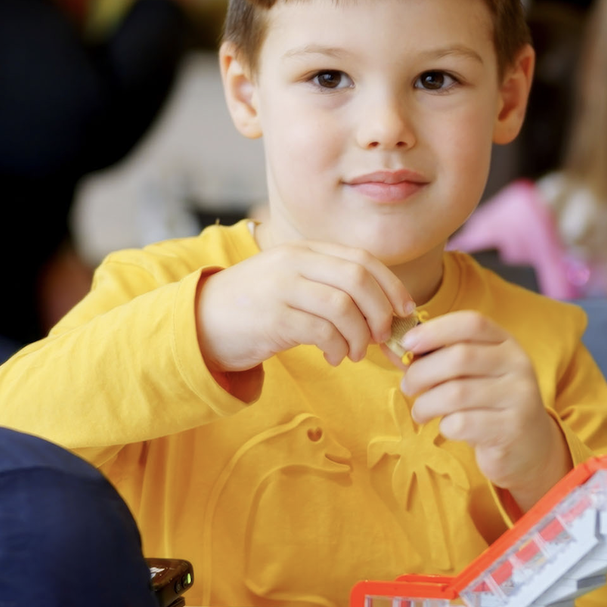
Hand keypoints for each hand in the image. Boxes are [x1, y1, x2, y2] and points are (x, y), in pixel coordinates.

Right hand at [196, 242, 414, 374]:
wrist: (200, 323)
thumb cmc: (258, 308)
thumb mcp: (295, 284)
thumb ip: (333, 290)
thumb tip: (386, 319)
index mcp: (306, 249)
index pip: (363, 259)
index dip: (391, 286)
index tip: (405, 312)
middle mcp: (295, 261)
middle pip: (358, 278)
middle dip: (381, 312)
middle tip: (382, 337)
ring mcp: (282, 287)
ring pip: (343, 306)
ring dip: (360, 335)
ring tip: (354, 352)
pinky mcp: (272, 317)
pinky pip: (321, 331)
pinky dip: (338, 347)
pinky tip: (335, 357)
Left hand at [398, 312, 569, 510]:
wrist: (528, 448)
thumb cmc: (488, 403)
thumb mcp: (468, 374)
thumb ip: (432, 359)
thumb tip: (388, 346)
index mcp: (506, 343)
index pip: (472, 323)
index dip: (435, 330)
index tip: (408, 343)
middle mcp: (517, 364)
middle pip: (459, 357)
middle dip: (422, 372)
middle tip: (408, 386)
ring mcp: (519, 397)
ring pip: (456, 393)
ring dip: (426, 404)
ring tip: (421, 411)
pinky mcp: (511, 429)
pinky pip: (463, 423)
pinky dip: (444, 426)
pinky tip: (446, 427)